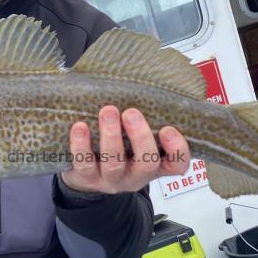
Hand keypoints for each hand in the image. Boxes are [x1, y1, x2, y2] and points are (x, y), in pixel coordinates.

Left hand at [60, 106, 190, 194]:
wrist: (84, 177)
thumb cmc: (117, 149)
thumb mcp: (135, 139)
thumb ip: (145, 119)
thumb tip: (145, 78)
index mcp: (154, 165)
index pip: (177, 164)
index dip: (177, 149)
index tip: (168, 129)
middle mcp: (135, 176)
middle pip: (146, 164)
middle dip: (140, 137)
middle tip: (131, 113)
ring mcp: (111, 179)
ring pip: (114, 164)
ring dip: (111, 136)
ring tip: (108, 111)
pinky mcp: (86, 178)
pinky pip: (84, 164)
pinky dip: (81, 145)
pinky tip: (80, 127)